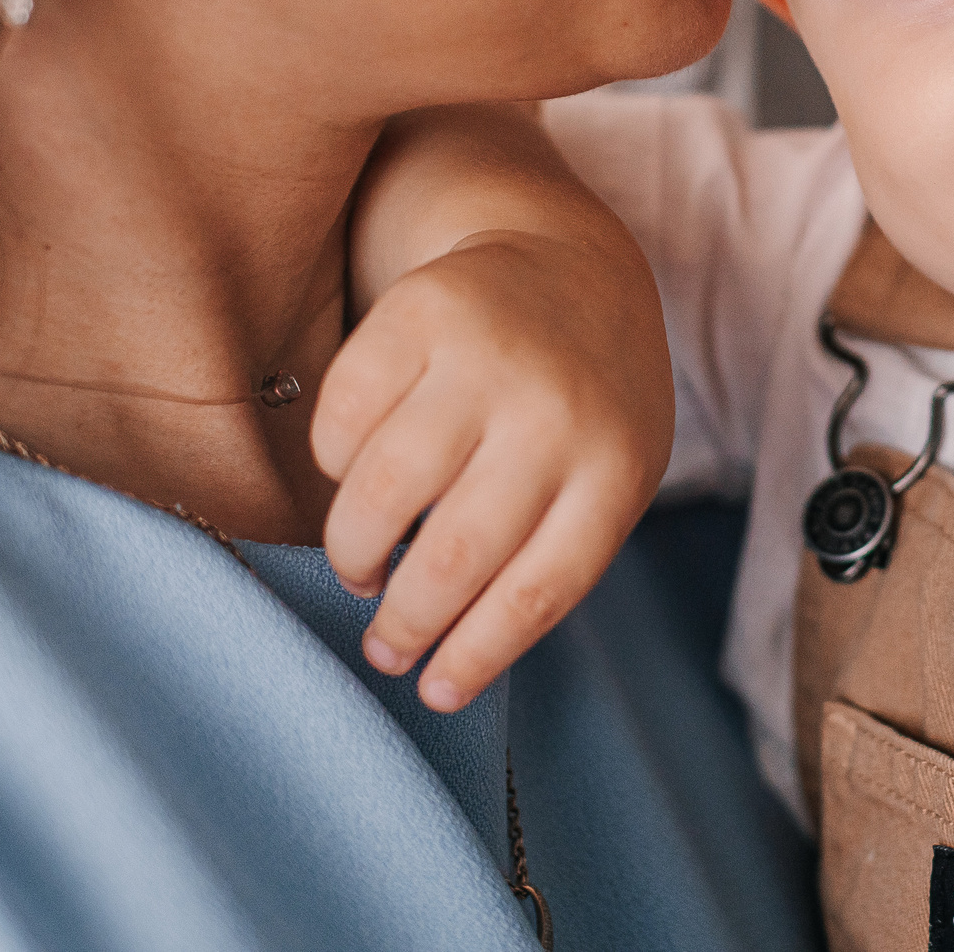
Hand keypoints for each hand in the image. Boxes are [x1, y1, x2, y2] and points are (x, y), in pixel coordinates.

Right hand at [312, 226, 672, 712]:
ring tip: (364, 567)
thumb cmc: (585, 401)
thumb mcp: (611, 471)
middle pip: (455, 554)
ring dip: (356, 552)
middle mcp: (554, 412)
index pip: (539, 589)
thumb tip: (448, 659)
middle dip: (404, 622)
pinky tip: (360, 473)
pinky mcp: (418, 313)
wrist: (570, 260)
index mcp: (617, 467)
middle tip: (385, 646)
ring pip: (382, 492)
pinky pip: (342, 421)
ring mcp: (485, 358)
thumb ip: (552, 550)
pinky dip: (336, 465)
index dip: (475, 655)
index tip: (433, 693)